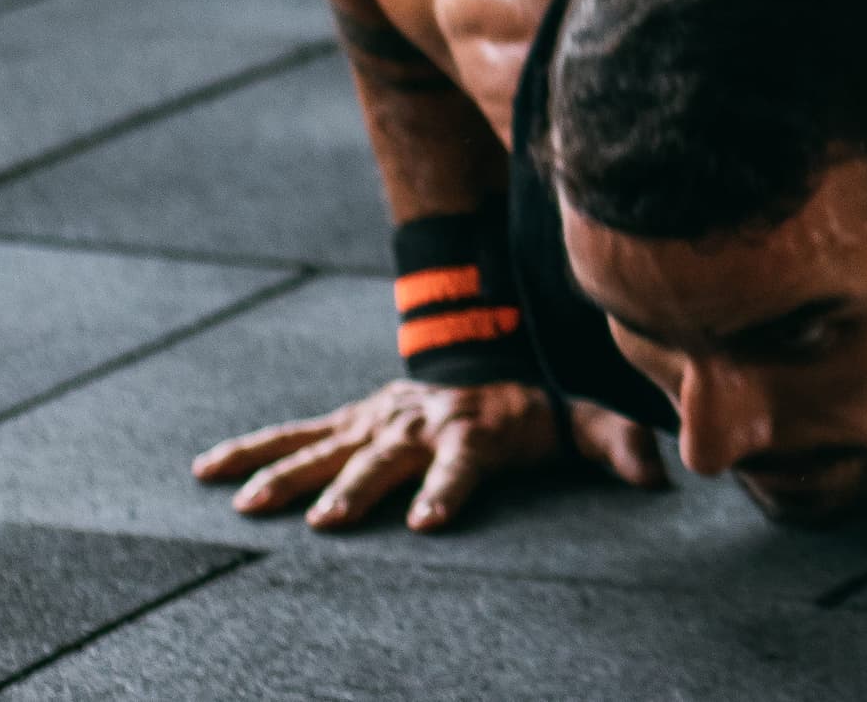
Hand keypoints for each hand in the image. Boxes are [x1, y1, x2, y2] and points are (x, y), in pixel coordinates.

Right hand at [190, 378, 667, 532]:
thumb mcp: (585, 419)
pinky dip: (249, 449)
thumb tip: (660, 478)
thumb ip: (618, 446)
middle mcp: (420, 425)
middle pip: (384, 460)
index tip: (427, 522)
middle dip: (356, 488)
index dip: (448, 491)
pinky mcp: (351, 419)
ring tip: (246, 506)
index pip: (463, 464)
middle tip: (326, 521)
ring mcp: (379, 420)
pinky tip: (206, 470)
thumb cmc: (539, 403)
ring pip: (325, 446)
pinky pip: (292, 433)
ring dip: (287, 475)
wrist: (493, 345)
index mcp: (475, 432)